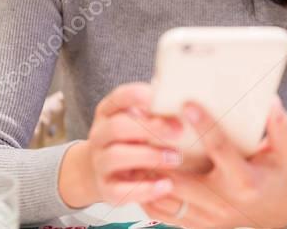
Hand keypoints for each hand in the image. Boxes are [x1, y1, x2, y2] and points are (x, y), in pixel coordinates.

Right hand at [59, 82, 185, 207]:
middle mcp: (99, 135)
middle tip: (178, 131)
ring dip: (149, 156)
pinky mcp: (106, 189)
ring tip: (175, 158)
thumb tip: (187, 102)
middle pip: (117, 127)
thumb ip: (154, 111)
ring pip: (117, 156)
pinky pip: (121, 191)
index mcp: (108, 112)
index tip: (160, 98)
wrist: (99, 171)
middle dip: (149, 128)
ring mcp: (100, 163)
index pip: (118, 98)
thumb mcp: (137, 120)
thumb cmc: (130, 139)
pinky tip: (166, 185)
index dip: (138, 96)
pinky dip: (145, 189)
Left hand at [142, 97, 286, 228]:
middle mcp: (222, 202)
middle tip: (138, 121)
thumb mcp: (284, 152)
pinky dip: (146, 192)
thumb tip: (270, 102)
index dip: (204, 126)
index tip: (187, 104)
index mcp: (244, 180)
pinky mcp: (195, 225)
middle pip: (181, 177)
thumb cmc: (275, 176)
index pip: (220, 149)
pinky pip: (163, 213)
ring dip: (145, 172)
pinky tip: (134, 172)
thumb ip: (279, 127)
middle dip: (157, 151)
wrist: (275, 213)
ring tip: (128, 143)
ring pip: (166, 196)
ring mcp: (206, 217)